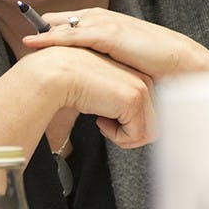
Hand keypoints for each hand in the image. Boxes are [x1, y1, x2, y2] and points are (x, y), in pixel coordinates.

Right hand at [19, 44, 155, 148]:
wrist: (56, 72)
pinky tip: (99, 120)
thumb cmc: (69, 81)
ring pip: (148, 132)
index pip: (149, 112)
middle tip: (103, 122)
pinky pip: (135, 135)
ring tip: (101, 122)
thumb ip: (115, 105)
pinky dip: (116, 136)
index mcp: (138, 76)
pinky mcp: (134, 100)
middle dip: (127, 132)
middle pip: (152, 124)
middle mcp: (144, 80)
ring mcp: (142, 89)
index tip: (105, 117)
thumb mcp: (100, 93)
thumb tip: (116, 126)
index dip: (128, 123)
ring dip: (122, 136)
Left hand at [21, 8, 208, 80]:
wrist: (182, 65)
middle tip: (24, 42)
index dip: (53, 33)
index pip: (73, 26)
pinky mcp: (108, 33)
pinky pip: (71, 34)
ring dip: (43, 33)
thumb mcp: (128, 67)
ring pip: (64, 26)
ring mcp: (105, 24)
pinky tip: (34, 42)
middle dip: (43, 30)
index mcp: (109, 25)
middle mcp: (104, 19)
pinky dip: (51, 38)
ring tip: (24, 41)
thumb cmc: (159, 69)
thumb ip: (111, 68)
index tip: (33, 42)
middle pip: (63, 22)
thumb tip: (98, 84)